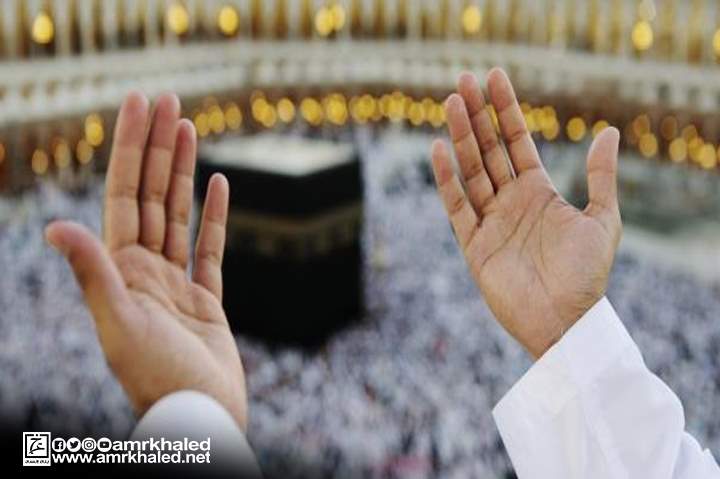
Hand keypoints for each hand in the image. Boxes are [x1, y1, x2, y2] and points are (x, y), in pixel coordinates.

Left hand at [45, 93, 246, 428]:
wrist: (199, 419)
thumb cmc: (158, 380)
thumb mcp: (119, 325)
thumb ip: (94, 274)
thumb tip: (56, 228)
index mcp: (121, 270)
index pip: (126, 195)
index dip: (132, 147)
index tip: (141, 105)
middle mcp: (144, 271)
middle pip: (152, 195)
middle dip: (157, 146)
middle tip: (168, 99)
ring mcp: (175, 284)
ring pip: (179, 215)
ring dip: (182, 170)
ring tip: (188, 127)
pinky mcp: (205, 300)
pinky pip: (210, 249)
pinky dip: (215, 216)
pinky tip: (219, 185)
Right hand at [431, 69, 621, 358]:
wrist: (565, 322)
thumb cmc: (586, 275)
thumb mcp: (603, 220)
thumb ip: (601, 177)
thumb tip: (608, 131)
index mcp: (538, 192)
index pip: (517, 142)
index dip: (505, 110)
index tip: (494, 78)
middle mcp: (511, 202)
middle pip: (488, 150)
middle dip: (477, 115)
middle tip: (463, 80)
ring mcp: (490, 221)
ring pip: (471, 171)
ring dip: (461, 137)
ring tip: (452, 102)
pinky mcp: (474, 245)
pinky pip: (457, 206)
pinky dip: (447, 179)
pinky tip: (440, 150)